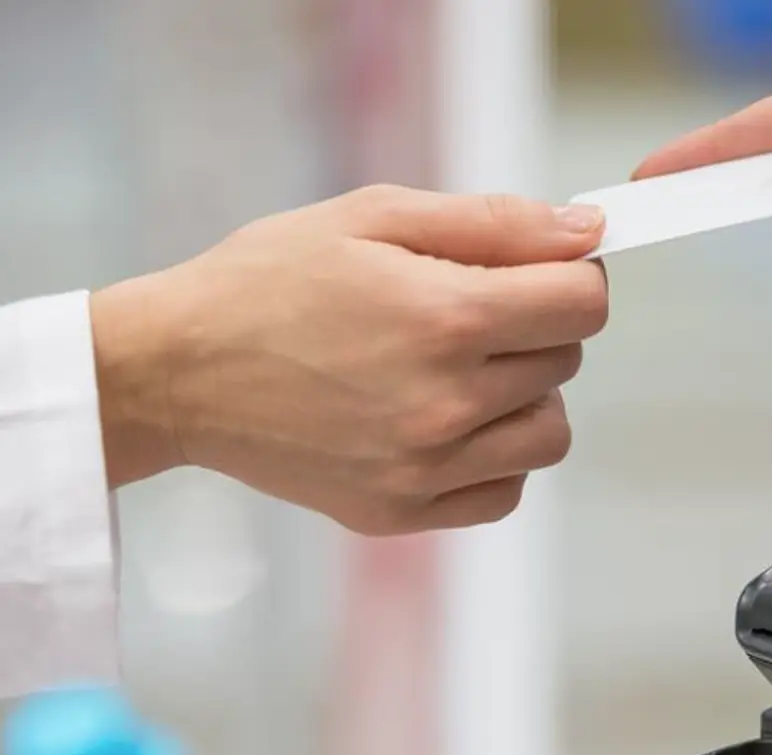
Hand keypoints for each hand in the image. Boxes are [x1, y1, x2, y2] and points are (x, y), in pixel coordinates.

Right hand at [90, 185, 607, 534]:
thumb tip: (587, 232)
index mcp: (445, 317)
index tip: (535, 272)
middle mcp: (445, 403)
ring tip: (459, 370)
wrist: (175, 371)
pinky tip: (446, 422)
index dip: (571, 277)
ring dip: (525, 397)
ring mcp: (425, 467)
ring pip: (549, 434)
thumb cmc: (270, 280)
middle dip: (535, 327)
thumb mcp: (374, 216)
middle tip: (465, 312)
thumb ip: (494, 223)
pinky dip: (495, 457)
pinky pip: (506, 491)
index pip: (583, 305)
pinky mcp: (401, 511)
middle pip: (566, 361)